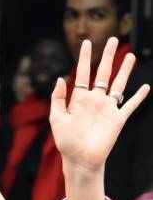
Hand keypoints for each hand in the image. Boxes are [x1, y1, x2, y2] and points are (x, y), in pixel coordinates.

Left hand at [50, 37, 149, 171]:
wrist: (80, 160)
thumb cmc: (66, 142)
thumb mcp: (57, 118)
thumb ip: (58, 99)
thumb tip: (60, 78)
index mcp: (79, 99)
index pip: (82, 73)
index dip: (84, 58)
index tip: (86, 43)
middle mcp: (94, 100)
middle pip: (103, 73)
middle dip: (108, 56)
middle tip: (113, 39)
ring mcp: (107, 108)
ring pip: (119, 84)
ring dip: (125, 70)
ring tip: (130, 56)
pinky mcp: (117, 119)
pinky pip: (130, 105)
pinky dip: (139, 97)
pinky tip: (145, 87)